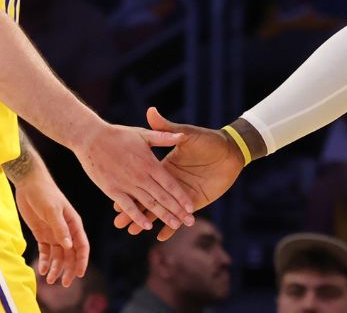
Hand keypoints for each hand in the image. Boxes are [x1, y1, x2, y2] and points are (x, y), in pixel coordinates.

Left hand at [14, 173, 88, 287]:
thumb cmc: (44, 193)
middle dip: (69, 269)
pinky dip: (45, 261)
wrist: (29, 182)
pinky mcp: (42, 233)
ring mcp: (54, 232)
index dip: (82, 260)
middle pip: (71, 254)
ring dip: (55, 267)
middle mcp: (66, 230)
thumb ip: (60, 228)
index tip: (80, 274)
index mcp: (74, 223)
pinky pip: (46, 251)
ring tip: (50, 280)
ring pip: (58, 255)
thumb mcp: (52, 210)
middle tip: (64, 284)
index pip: (82, 245)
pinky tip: (41, 270)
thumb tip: (68, 246)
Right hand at [77, 119, 195, 231]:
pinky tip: (146, 226)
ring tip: (175, 225)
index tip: (191, 207)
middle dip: (177, 210)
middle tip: (190, 222)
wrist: (90, 137)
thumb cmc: (118, 134)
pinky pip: (127, 206)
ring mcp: (126, 184)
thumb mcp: (143, 134)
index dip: (181, 196)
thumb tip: (182, 136)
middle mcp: (140, 176)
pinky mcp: (112, 190)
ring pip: (148, 204)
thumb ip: (164, 136)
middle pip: (162, 197)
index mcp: (149, 163)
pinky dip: (137, 216)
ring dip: (162, 216)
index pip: (169, 183)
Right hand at [112, 107, 245, 240]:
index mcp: (163, 166)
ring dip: (147, 221)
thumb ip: (167, 128)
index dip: (131, 191)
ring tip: (131, 232)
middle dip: (133, 212)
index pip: (143, 182)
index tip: (115, 201)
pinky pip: (181, 215)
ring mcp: (181, 193)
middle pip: (147, 199)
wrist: (231, 150)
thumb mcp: (186, 134)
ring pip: (160, 210)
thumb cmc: (208, 140)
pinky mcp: (195, 201)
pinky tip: (160, 236)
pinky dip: (171, 227)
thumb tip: (151, 111)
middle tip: (117, 223)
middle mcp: (169, 182)